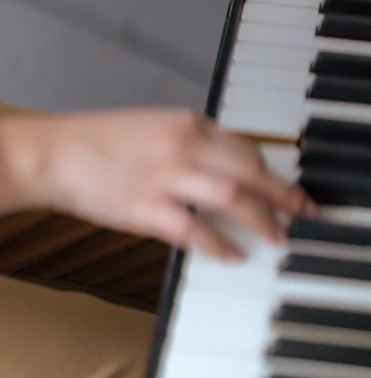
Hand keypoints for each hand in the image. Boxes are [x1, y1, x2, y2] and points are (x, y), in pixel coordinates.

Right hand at [0, 108, 316, 257]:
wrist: (56, 154)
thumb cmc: (102, 139)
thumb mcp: (155, 125)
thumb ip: (192, 141)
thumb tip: (226, 164)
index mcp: (188, 122)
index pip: (245, 146)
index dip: (270, 169)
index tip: (282, 185)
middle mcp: (184, 146)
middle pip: (250, 170)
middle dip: (284, 192)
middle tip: (306, 210)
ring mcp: (167, 178)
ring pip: (232, 198)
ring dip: (263, 218)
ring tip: (280, 235)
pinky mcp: (147, 210)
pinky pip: (195, 230)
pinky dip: (220, 245)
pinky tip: (235, 255)